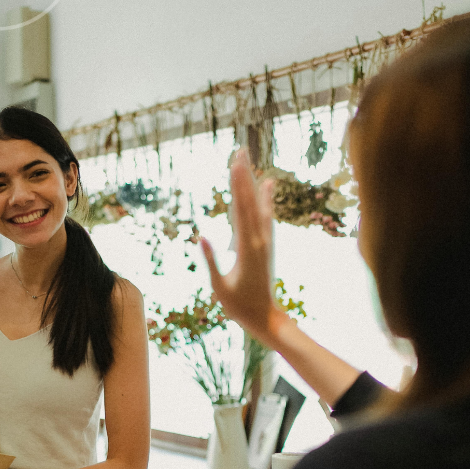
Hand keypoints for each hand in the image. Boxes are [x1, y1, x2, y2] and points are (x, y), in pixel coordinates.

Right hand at [200, 150, 290, 349]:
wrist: (266, 317)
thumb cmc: (239, 306)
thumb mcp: (219, 287)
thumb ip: (211, 261)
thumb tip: (202, 236)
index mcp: (246, 248)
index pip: (240, 209)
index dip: (237, 185)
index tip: (233, 164)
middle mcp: (259, 240)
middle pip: (249, 201)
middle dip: (244, 175)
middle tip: (239, 151)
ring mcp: (265, 241)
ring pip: (259, 206)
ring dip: (253, 183)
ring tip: (249, 162)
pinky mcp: (266, 245)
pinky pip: (265, 216)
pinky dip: (266, 199)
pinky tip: (267, 185)